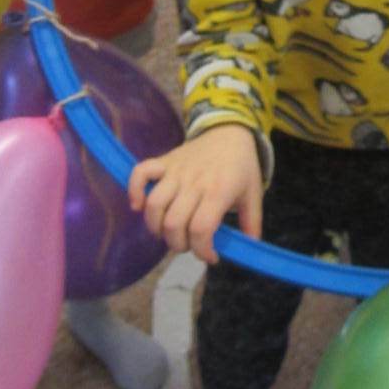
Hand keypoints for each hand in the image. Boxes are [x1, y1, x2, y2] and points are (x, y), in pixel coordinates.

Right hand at [127, 124, 262, 263]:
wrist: (230, 131)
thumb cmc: (242, 167)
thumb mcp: (254, 194)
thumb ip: (252, 223)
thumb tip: (248, 249)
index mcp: (219, 191)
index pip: (201, 229)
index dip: (202, 251)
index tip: (210, 256)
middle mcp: (194, 182)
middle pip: (174, 223)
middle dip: (178, 244)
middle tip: (188, 244)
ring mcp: (176, 171)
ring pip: (155, 205)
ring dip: (156, 227)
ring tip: (168, 232)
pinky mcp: (164, 161)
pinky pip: (140, 173)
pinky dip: (133, 191)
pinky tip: (138, 206)